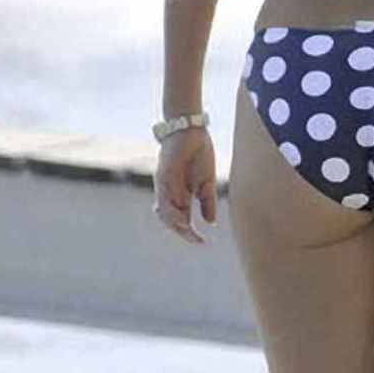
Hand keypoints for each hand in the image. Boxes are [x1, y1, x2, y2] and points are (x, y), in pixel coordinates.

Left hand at [153, 127, 216, 244]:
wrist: (191, 130)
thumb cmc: (199, 153)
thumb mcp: (207, 182)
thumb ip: (207, 202)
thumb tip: (210, 222)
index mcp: (180, 196)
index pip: (182, 220)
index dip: (190, 233)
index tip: (203, 242)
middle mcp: (170, 194)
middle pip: (171, 221)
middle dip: (184, 233)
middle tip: (197, 240)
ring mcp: (164, 186)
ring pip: (164, 213)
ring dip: (176, 225)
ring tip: (190, 232)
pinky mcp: (163, 177)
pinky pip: (163, 199)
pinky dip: (171, 211)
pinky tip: (183, 218)